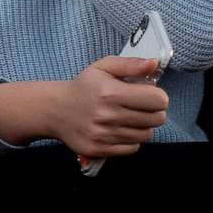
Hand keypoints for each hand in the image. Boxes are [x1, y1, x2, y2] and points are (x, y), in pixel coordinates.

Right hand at [44, 57, 169, 159]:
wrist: (53, 110)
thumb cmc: (83, 87)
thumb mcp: (103, 67)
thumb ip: (131, 64)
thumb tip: (154, 63)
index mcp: (110, 93)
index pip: (158, 100)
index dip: (158, 96)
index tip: (148, 95)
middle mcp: (107, 116)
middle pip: (157, 119)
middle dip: (153, 112)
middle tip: (140, 107)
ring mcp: (103, 135)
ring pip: (146, 135)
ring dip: (142, 126)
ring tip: (129, 118)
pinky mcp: (99, 149)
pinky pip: (132, 148)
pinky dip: (131, 140)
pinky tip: (119, 130)